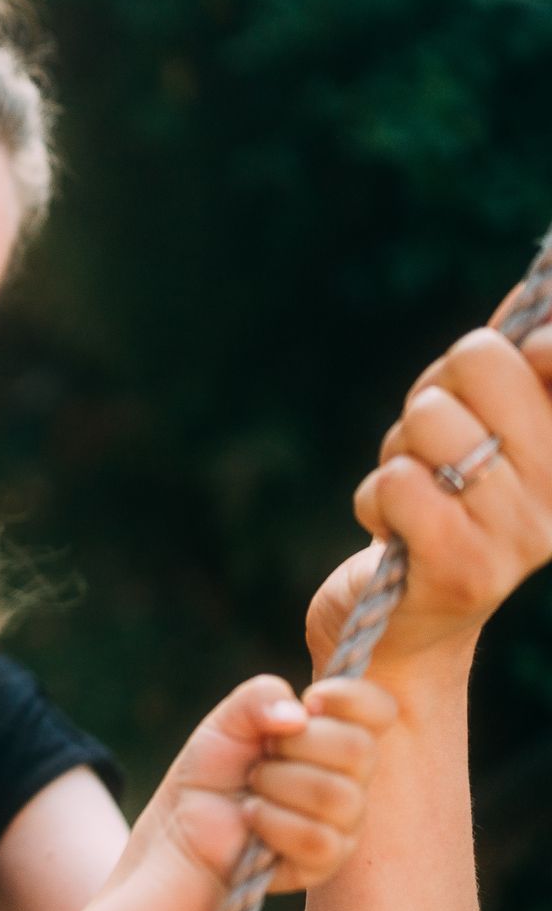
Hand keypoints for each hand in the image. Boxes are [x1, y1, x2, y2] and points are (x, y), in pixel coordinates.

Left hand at [138, 675, 392, 894]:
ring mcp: (344, 823)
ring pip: (337, 796)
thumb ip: (260, 697)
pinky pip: (317, 838)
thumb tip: (298, 715)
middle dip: (297, 745)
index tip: (311, 702)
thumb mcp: (227, 720)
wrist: (185, 823)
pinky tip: (252, 816)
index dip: (350, 698)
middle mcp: (351, 778)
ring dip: (277, 785)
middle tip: (264, 755)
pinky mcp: (325, 861)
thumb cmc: (214, 769)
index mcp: (336, 734)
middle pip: (359, 750)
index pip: (379, 709)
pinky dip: (272, 821)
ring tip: (254, 787)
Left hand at [319, 315, 551, 668]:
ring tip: (416, 491)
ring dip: (399, 451)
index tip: (527, 359)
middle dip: (433, 392)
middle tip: (436, 446)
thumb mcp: (482, 420)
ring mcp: (523, 533)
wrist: (405, 627)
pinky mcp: (464, 568)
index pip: (549, 349)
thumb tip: (545, 282)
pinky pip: (396, 483)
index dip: (530, 342)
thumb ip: (515, 360)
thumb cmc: (443, 503)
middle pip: (481, 358)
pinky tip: (394, 531)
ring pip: (430, 420)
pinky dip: (376, 497)